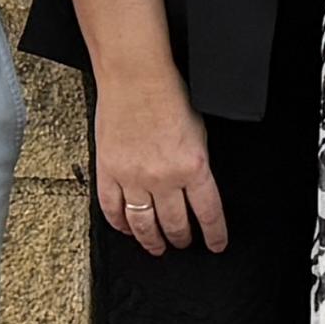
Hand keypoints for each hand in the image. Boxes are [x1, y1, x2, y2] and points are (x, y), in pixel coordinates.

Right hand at [92, 68, 225, 256]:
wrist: (135, 77)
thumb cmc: (168, 95)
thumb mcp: (200, 132)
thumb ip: (198, 164)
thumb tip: (197, 187)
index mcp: (194, 166)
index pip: (208, 213)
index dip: (214, 235)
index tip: (216, 244)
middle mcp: (164, 177)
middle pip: (175, 223)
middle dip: (181, 239)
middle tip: (183, 243)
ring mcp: (133, 177)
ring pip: (143, 223)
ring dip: (151, 240)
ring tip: (156, 246)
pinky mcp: (108, 171)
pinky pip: (112, 208)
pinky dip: (119, 223)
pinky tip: (126, 228)